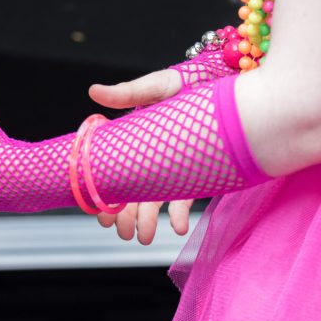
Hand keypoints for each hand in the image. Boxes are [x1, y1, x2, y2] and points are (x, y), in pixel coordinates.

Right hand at [89, 69, 193, 242]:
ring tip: (144, 238)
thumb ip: (127, 92)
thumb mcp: (157, 86)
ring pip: (155, 200)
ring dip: (148, 221)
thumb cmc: (187, 82)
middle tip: (123, 233)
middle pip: (132, 192)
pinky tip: (179, 228)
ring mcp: (173, 167)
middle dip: (125, 217)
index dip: (105, 194)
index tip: (100, 213)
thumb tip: (93, 91)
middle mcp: (150, 158)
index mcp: (133, 139)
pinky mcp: (197, 173)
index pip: (113, 171)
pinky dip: (181, 215)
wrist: (227, 84)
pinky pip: (186, 198)